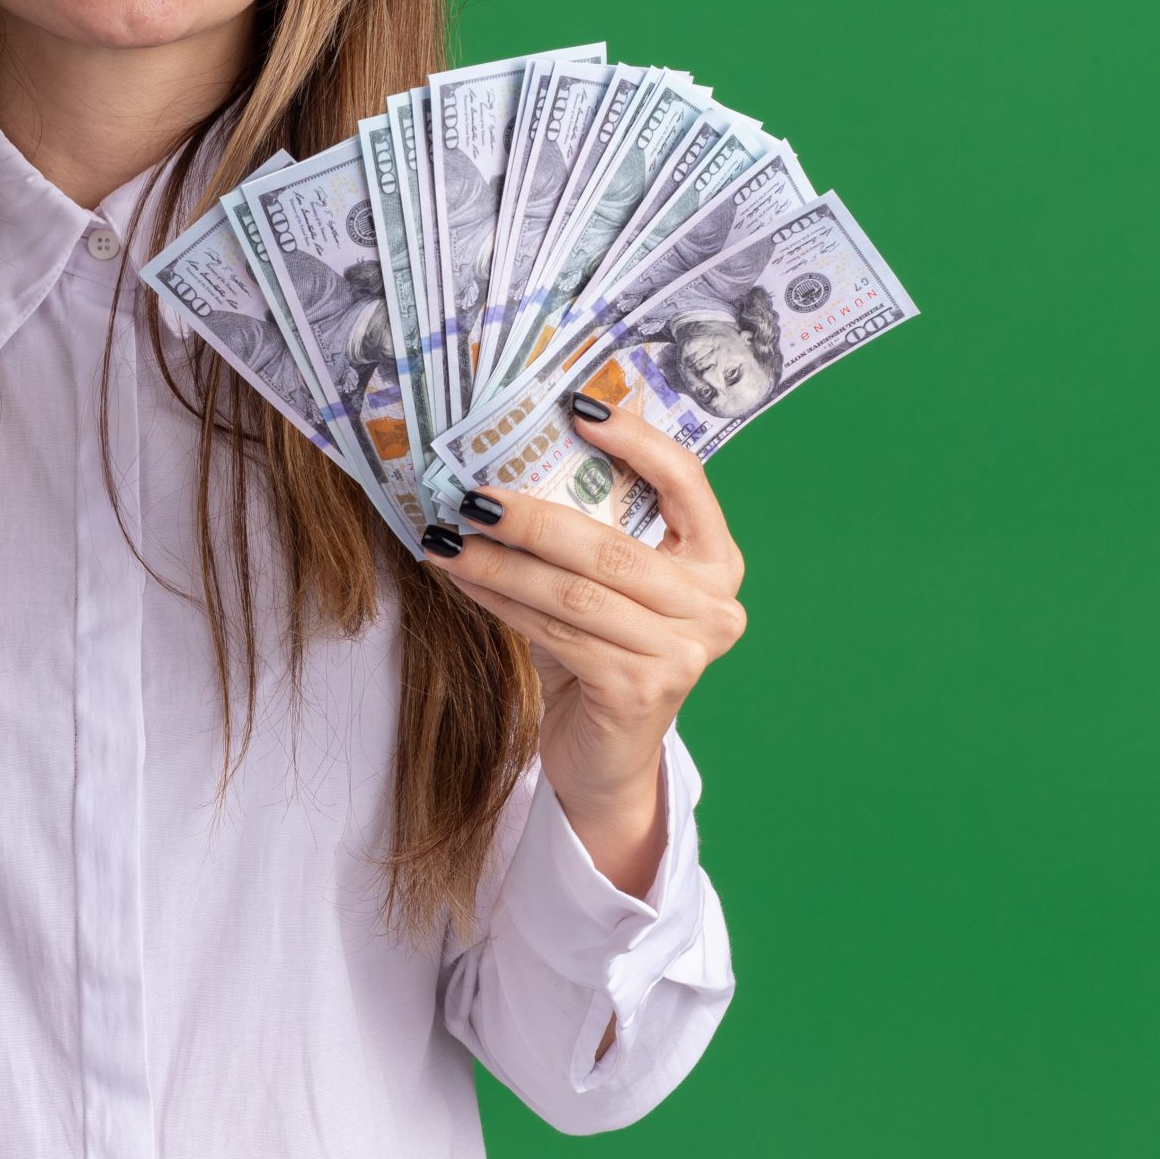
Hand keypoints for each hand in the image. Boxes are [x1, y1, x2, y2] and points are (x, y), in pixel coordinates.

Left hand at [427, 400, 747, 883]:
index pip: (686, 480)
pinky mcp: (639, 690)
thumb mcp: (611, 582)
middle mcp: (714, 606)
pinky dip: (498, 601)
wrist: (606, 754)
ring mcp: (682, 653)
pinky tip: (459, 578)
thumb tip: (527, 444)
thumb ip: (596, 522)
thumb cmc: (603, 649)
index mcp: (715, 560)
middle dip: (529, 514)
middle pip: (609, 544)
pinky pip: (553, 632)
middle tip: (468, 492)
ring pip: (572, 592)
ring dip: (498, 561)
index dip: (634, 440)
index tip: (576, 405)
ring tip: (444, 535)